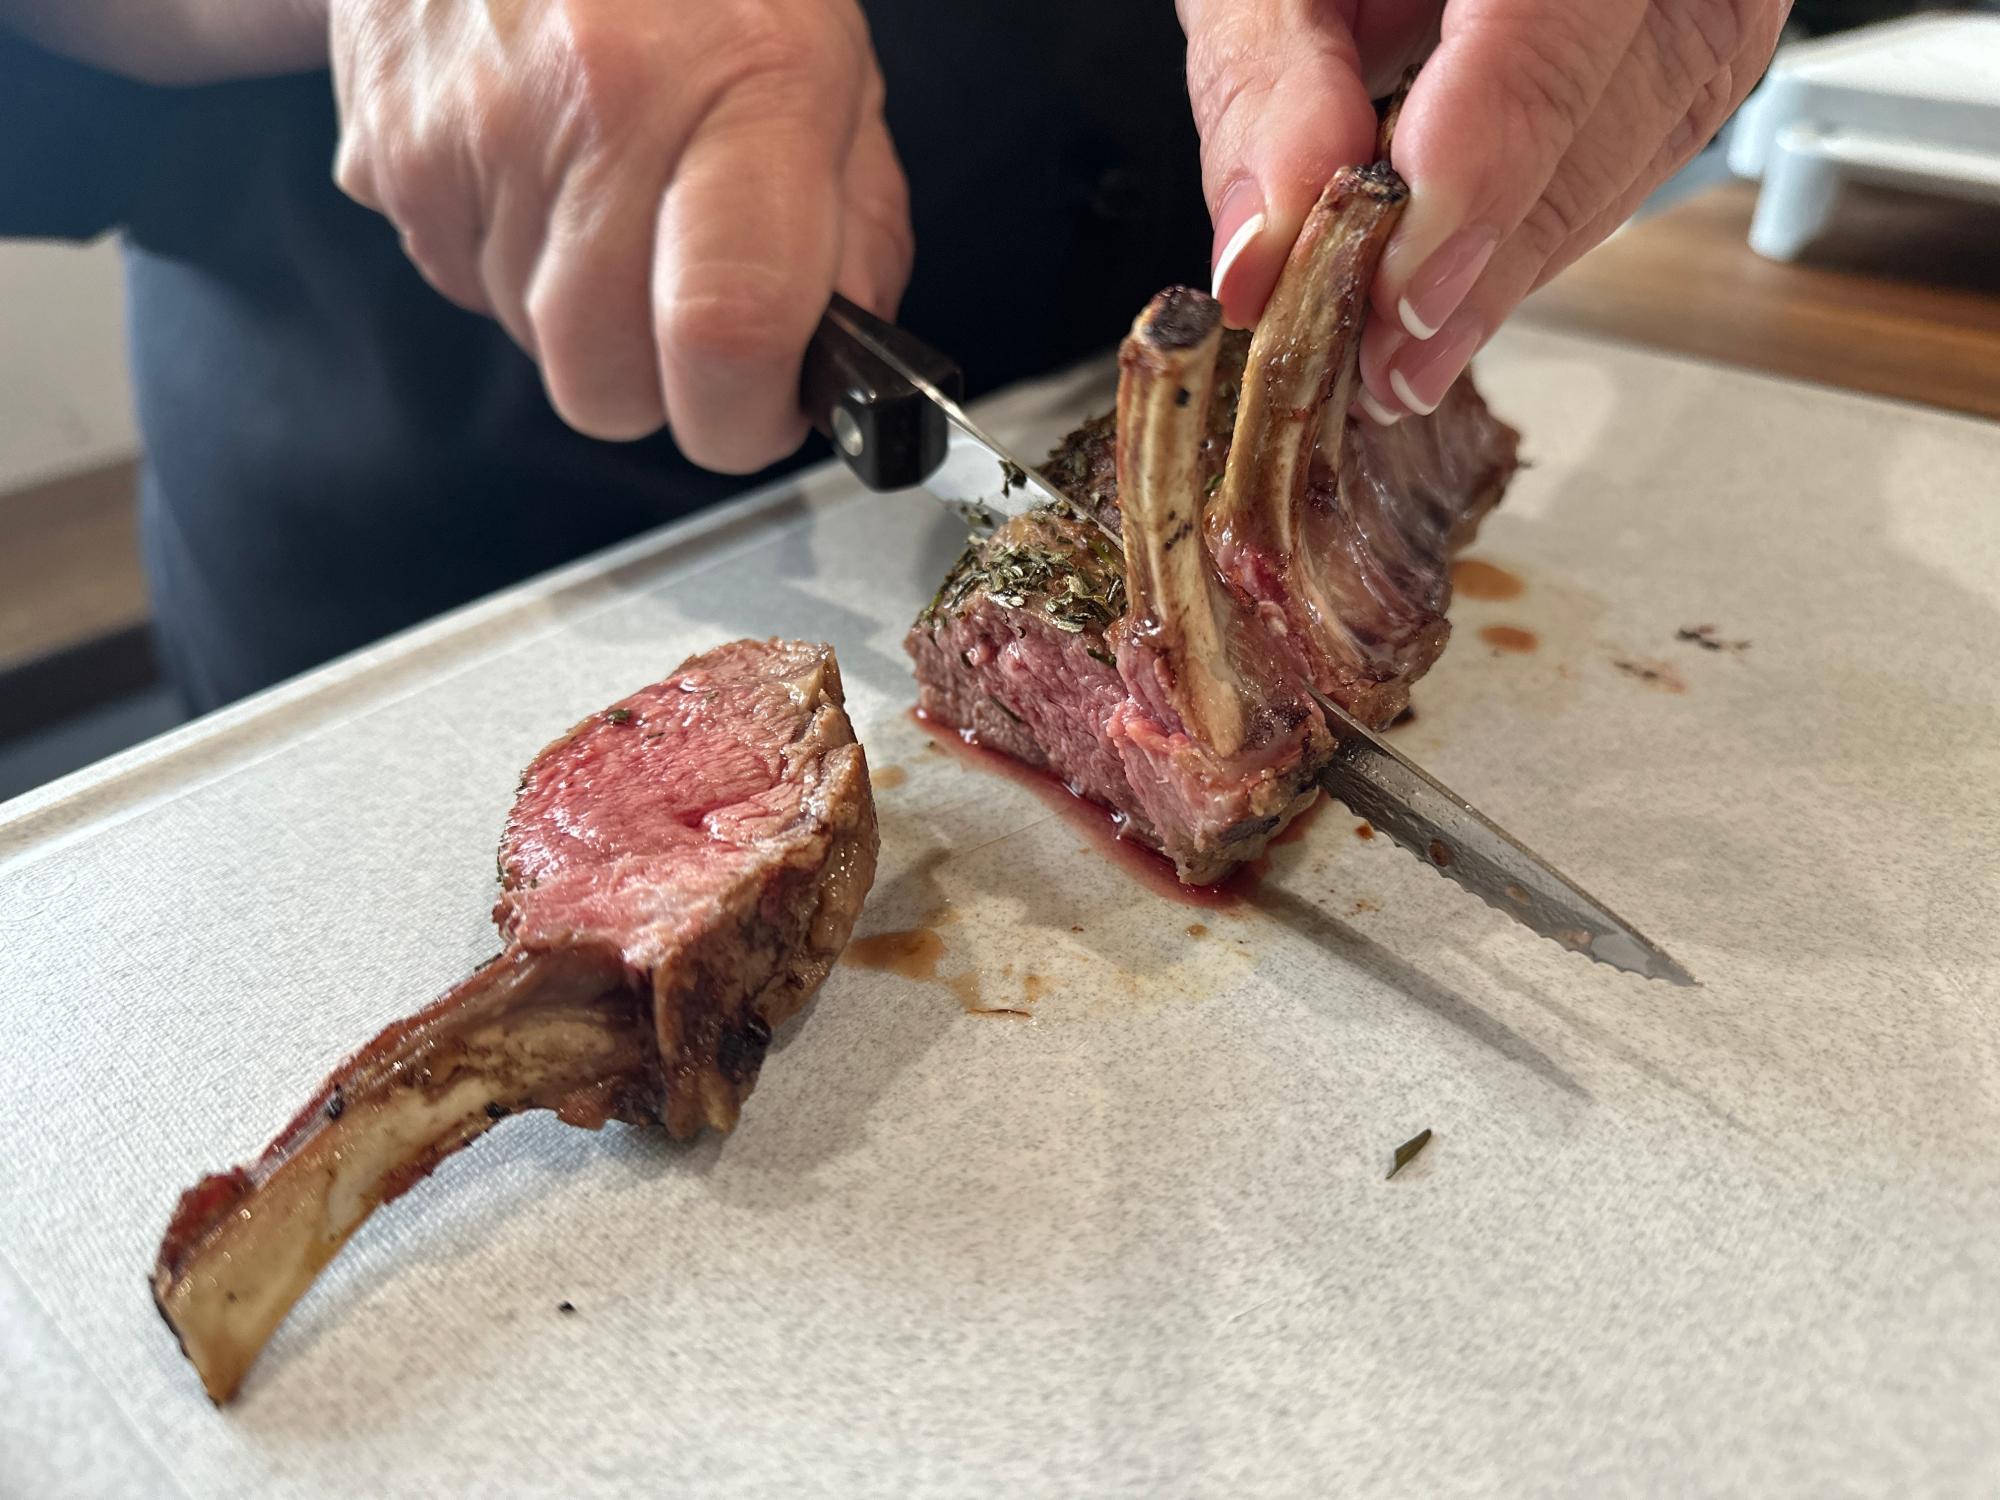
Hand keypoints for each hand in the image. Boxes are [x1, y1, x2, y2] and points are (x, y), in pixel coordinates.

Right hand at [330, 0, 912, 470]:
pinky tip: (540, 168)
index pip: (725, 332)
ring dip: (581, 312)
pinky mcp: (387, 148)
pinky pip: (458, 283)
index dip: (742, 416)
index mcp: (743, 87)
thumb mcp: (831, 69)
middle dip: (655, 382)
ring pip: (532, 344)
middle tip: (686, 304)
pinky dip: (507, 258)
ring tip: (609, 193)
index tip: (759, 408)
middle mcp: (598, 109)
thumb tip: (840, 360)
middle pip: (605, 381)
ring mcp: (474, 131)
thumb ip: (856, 232)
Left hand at [1180, 0, 1789, 420]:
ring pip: (1656, 131)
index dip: (1477, 175)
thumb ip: (1266, 87)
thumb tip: (1262, 252)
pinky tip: (1465, 281)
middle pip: (1623, 94)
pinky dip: (1547, 221)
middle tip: (1383, 361)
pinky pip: (1656, 135)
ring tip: (1406, 354)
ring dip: (1521, 261)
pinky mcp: (1702, 21)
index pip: (1546, 33)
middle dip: (1493, 251)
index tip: (1400, 294)